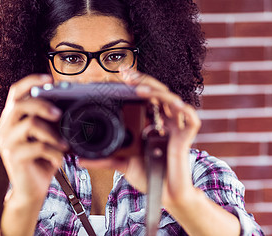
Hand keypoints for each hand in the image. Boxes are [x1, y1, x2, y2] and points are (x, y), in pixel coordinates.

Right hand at [0, 74, 67, 205]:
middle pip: (20, 104)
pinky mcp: (13, 157)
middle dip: (43, 105)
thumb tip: (67, 104)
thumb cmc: (42, 160)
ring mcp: (7, 143)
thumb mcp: (47, 136)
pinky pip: (38, 147)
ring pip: (30, 124)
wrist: (32, 190)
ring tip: (63, 144)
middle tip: (59, 114)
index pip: (15, 92)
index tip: (50, 79)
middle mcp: (4, 128)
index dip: (31, 82)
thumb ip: (50, 120)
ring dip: (52, 133)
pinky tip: (59, 159)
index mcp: (11, 119)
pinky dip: (54, 152)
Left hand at [80, 71, 201, 206]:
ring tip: (140, 90)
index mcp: (151, 123)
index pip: (145, 97)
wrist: (164, 195)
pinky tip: (175, 106)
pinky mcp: (186, 137)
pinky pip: (191, 119)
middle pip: (158, 93)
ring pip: (172, 100)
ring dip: (157, 92)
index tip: (120, 77)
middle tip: (127, 75)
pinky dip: (185, 110)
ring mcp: (176, 127)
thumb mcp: (123, 165)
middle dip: (143, 81)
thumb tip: (79, 160)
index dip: (136, 84)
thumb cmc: (148, 177)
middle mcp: (164, 121)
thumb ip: (104, 160)